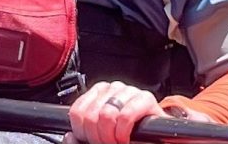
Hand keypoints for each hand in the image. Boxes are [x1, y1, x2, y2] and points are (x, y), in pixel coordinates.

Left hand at [64, 81, 209, 143]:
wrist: (159, 139)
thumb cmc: (130, 138)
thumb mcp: (103, 137)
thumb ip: (83, 138)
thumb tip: (68, 137)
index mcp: (97, 95)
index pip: (78, 112)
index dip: (83, 134)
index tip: (93, 143)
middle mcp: (111, 89)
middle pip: (90, 115)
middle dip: (98, 138)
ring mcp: (129, 91)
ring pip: (105, 115)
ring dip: (111, 138)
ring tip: (118, 143)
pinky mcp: (146, 98)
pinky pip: (125, 115)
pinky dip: (123, 132)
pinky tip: (127, 139)